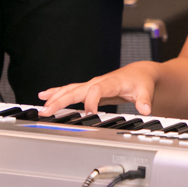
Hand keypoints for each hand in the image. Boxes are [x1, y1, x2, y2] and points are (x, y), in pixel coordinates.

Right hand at [38, 61, 160, 116]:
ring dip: (55, 97)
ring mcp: (92, 84)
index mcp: (111, 82)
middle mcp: (98, 82)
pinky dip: (57, 92)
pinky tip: (44, 96)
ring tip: (41, 106)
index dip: (91, 101)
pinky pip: (70, 90)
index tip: (90, 114)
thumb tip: (146, 109)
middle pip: (77, 89)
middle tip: (47, 111)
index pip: (97, 89)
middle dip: (61, 99)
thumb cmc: (140, 81)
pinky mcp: (89, 88)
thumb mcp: (146, 90)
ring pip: (70, 89)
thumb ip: (144, 100)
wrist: (139, 72)